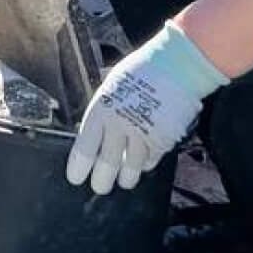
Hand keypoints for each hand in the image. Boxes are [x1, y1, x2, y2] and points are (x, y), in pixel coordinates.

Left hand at [65, 22, 228, 194]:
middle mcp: (120, 125)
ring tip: (124, 180)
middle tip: (100, 186)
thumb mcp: (113, 87)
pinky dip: (145, 163)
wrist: (177, 65)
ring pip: (130, 169)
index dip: (80, 165)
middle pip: (107, 164)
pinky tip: (143, 162)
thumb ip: (105, 111)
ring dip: (126, 177)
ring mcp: (143, 135)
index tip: (76, 178)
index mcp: (102, 109)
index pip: (86, 146)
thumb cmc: (143, 71)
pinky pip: (150, 160)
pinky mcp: (163, 141)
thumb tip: (96, 132)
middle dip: (101, 180)